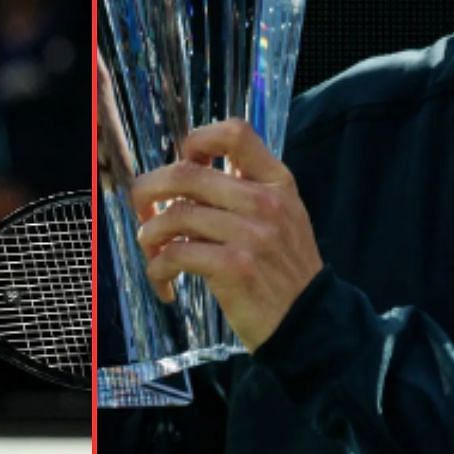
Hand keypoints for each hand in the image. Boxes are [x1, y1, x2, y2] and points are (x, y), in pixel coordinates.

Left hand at [132, 119, 323, 351]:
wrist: (310, 321)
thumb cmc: (284, 268)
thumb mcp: (282, 215)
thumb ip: (245, 188)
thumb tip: (188, 167)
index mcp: (277, 181)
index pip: (236, 133)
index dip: (198, 141)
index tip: (184, 163)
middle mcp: (266, 201)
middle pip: (186, 174)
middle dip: (149, 190)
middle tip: (143, 210)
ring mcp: (252, 234)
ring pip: (175, 215)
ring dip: (150, 235)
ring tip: (152, 252)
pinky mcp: (235, 268)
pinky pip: (176, 254)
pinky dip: (158, 268)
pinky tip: (164, 280)